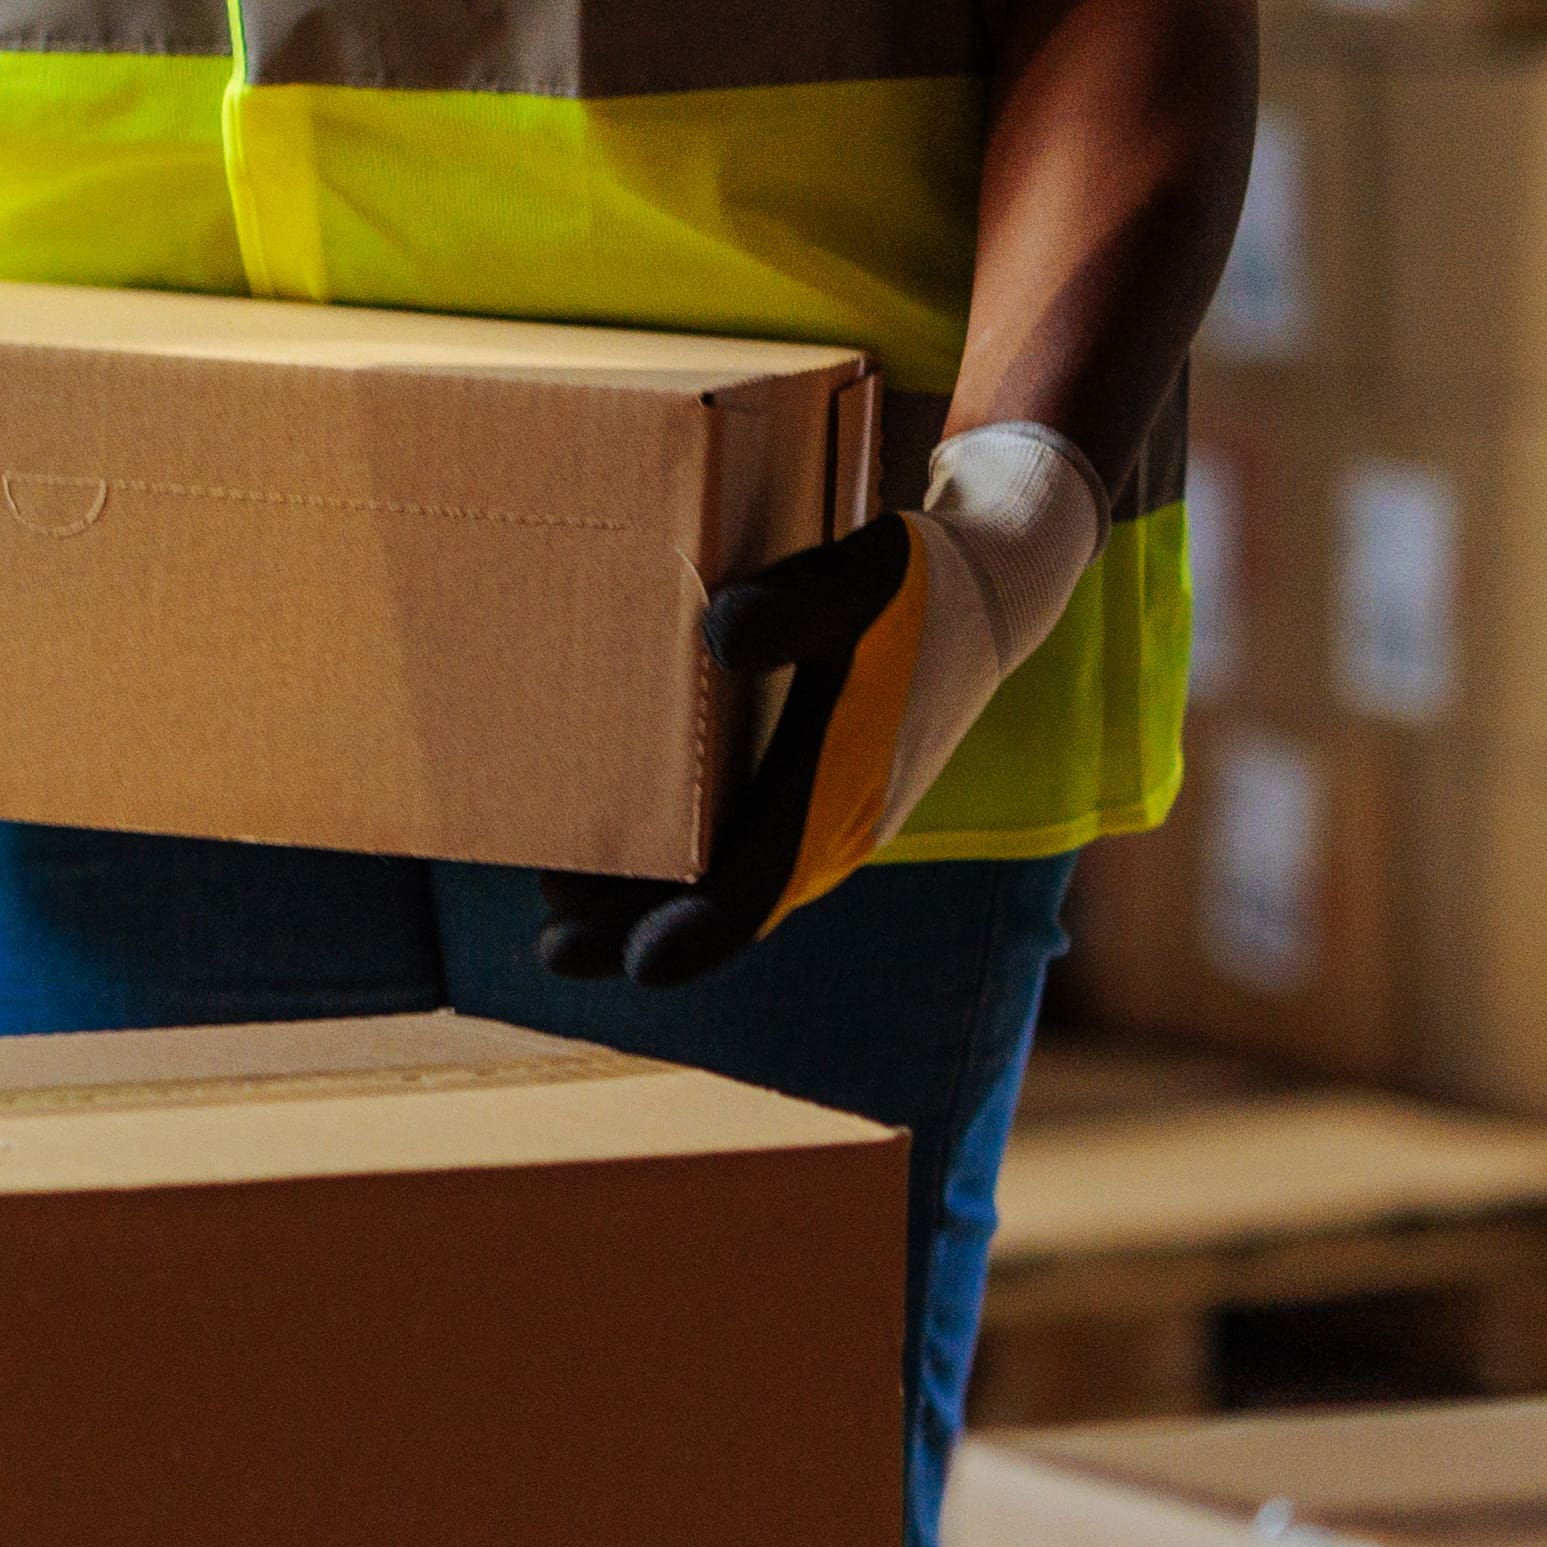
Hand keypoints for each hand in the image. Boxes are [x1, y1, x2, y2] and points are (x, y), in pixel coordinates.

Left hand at [534, 422, 1107, 989]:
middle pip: (731, 904)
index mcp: (841, 793)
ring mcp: (829, 822)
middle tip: (555, 947)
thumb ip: (793, 608)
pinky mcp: (819, 800)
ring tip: (561, 909)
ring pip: (734, 885)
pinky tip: (622, 851)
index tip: (633, 966)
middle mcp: (835, 830)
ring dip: (652, 903)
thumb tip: (721, 631)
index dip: (695, 931)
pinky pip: (745, 855)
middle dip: (640, 927)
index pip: (761, 886)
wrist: (991, 591)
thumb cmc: (913, 587)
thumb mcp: (856, 580)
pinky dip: (681, 868)